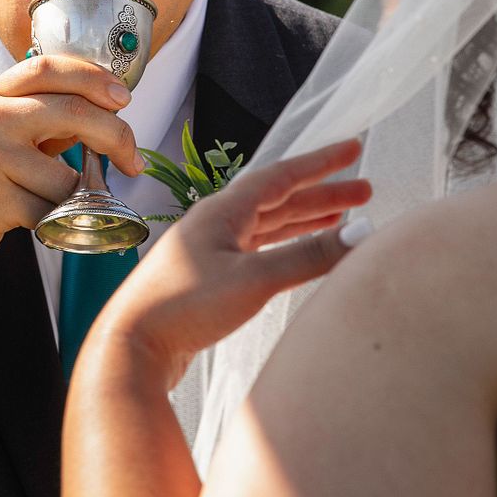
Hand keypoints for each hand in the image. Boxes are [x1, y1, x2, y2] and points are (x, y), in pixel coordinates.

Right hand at [0, 55, 142, 279]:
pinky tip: (37, 220)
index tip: (124, 97)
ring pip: (66, 176)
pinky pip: (50, 210)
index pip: (49, 67)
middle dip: (116, 136)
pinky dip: (57, 221)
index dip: (94, 77)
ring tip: (54, 203)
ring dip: (76, 196)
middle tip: (133, 159)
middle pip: (72, 112)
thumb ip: (42, 116)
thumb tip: (105, 110)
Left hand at [87, 139, 372, 388]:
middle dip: (322, 193)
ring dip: (306, 218)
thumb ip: (309, 256)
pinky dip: (287, 246)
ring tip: (342, 216)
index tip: (354, 148)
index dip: (321, 163)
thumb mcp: (254, 280)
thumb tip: (360, 233)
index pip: (282, 176)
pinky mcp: (210, 279)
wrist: (131, 348)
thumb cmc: (183, 309)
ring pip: (269, 225)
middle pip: (279, 199)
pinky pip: (260, 250)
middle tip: (365, 190)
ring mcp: (212, 250)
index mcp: (223, 211)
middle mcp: (217, 224)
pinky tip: (301, 251)